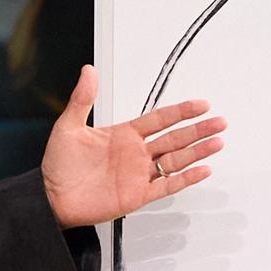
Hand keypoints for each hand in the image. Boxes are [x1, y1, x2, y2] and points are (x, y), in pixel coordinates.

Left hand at [42, 64, 225, 228]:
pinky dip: (185, 178)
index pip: (159, 119)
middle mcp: (135, 153)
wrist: (52, 198)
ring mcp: (138, 174)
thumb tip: (88, 72)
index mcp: (123, 134)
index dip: (181, 111)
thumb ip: (82, 99)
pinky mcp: (138, 195)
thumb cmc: (58, 165)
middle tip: (219, 122)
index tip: (200, 104)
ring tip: (217, 142)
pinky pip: (167, 185)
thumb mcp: (68, 126)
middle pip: (175, 138)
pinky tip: (202, 170)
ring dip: (197, 151)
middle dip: (198, 130)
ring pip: (176, 160)